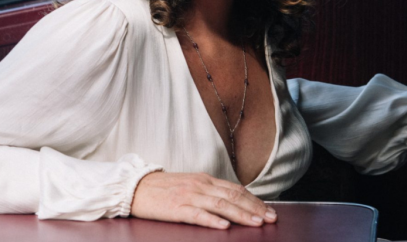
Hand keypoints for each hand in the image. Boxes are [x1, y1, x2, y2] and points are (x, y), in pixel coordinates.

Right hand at [130, 171, 276, 228]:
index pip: (235, 189)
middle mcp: (200, 185)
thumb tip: (232, 201)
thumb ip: (210, 191)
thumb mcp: (190, 185)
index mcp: (205, 179)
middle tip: (271, 219)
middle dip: (255, 208)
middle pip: (233, 197)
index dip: (254, 200)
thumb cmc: (164, 188)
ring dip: (241, 215)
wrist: (136, 187)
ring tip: (255, 223)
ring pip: (220, 205)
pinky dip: (213, 220)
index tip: (269, 210)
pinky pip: (198, 214)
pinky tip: (224, 227)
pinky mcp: (177, 208)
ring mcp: (189, 196)